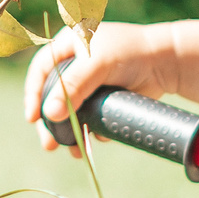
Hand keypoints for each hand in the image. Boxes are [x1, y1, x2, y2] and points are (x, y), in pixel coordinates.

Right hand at [23, 22, 179, 152]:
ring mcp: (88, 85)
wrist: (165, 63)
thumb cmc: (129, 52)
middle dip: (50, 122)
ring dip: (68, 133)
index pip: (40, 70)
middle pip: (51, 97)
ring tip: (73, 152)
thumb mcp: (97, 64)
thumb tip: (49, 114)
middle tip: (49, 144)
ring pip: (70, 112)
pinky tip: (94, 141)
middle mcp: (74, 65)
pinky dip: (89, 132)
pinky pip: (89, 119)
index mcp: (67, 46)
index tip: (33, 117)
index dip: (33, 94)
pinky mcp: (102, 101)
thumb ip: (73, 87)